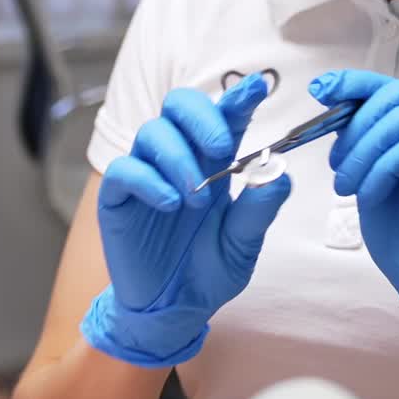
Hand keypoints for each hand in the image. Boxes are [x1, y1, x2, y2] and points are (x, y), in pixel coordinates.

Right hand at [82, 74, 290, 366]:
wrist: (172, 310)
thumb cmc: (208, 271)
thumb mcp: (243, 245)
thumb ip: (259, 210)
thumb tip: (281, 173)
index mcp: (213, 162)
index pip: (224, 117)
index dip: (238, 98)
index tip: (257, 88)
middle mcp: (178, 158)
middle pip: (179, 105)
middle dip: (202, 117)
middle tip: (221, 148)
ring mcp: (146, 174)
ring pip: (153, 132)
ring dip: (179, 159)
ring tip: (196, 197)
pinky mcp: (117, 198)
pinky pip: (124, 170)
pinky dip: (148, 181)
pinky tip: (169, 204)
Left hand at [311, 70, 398, 391]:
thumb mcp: (370, 177)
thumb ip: (360, 141)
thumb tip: (333, 104)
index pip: (392, 87)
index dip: (354, 82)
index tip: (319, 88)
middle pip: (397, 93)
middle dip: (354, 124)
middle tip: (334, 164)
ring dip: (362, 152)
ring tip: (346, 186)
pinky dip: (379, 170)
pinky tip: (369, 196)